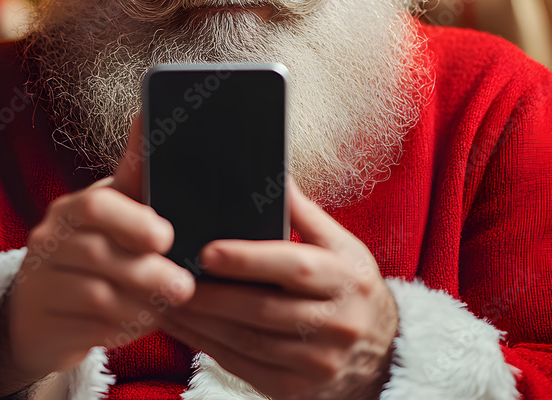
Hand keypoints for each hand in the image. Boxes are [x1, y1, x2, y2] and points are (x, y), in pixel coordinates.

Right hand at [0, 116, 195, 396]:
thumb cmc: (95, 248)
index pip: (96, 206)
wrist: (43, 311)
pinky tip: (142, 322)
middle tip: (184, 285)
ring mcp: (40, 283)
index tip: (167, 237)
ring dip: (141, 302)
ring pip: (97, 295)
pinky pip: (89, 329)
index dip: (134, 222)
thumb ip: (135, 172)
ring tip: (170, 305)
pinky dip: (123, 329)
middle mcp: (49, 240)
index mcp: (72, 208)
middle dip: (147, 271)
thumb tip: (148, 113)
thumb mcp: (116, 210)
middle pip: (98, 254)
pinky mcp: (44, 323)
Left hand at [160, 183, 397, 399]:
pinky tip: (186, 329)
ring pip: (249, 342)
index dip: (249, 260)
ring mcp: (318, 361)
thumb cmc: (350, 287)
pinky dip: (210, 348)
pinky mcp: (297, 389)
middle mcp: (337, 322)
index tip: (208, 252)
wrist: (384, 353)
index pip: (294, 267)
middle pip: (264, 309)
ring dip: (201, 322)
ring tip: (167, 301)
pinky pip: (245, 367)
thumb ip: (305, 213)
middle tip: (169, 277)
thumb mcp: (342, 246)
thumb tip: (274, 173)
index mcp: (345, 277)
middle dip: (212, 295)